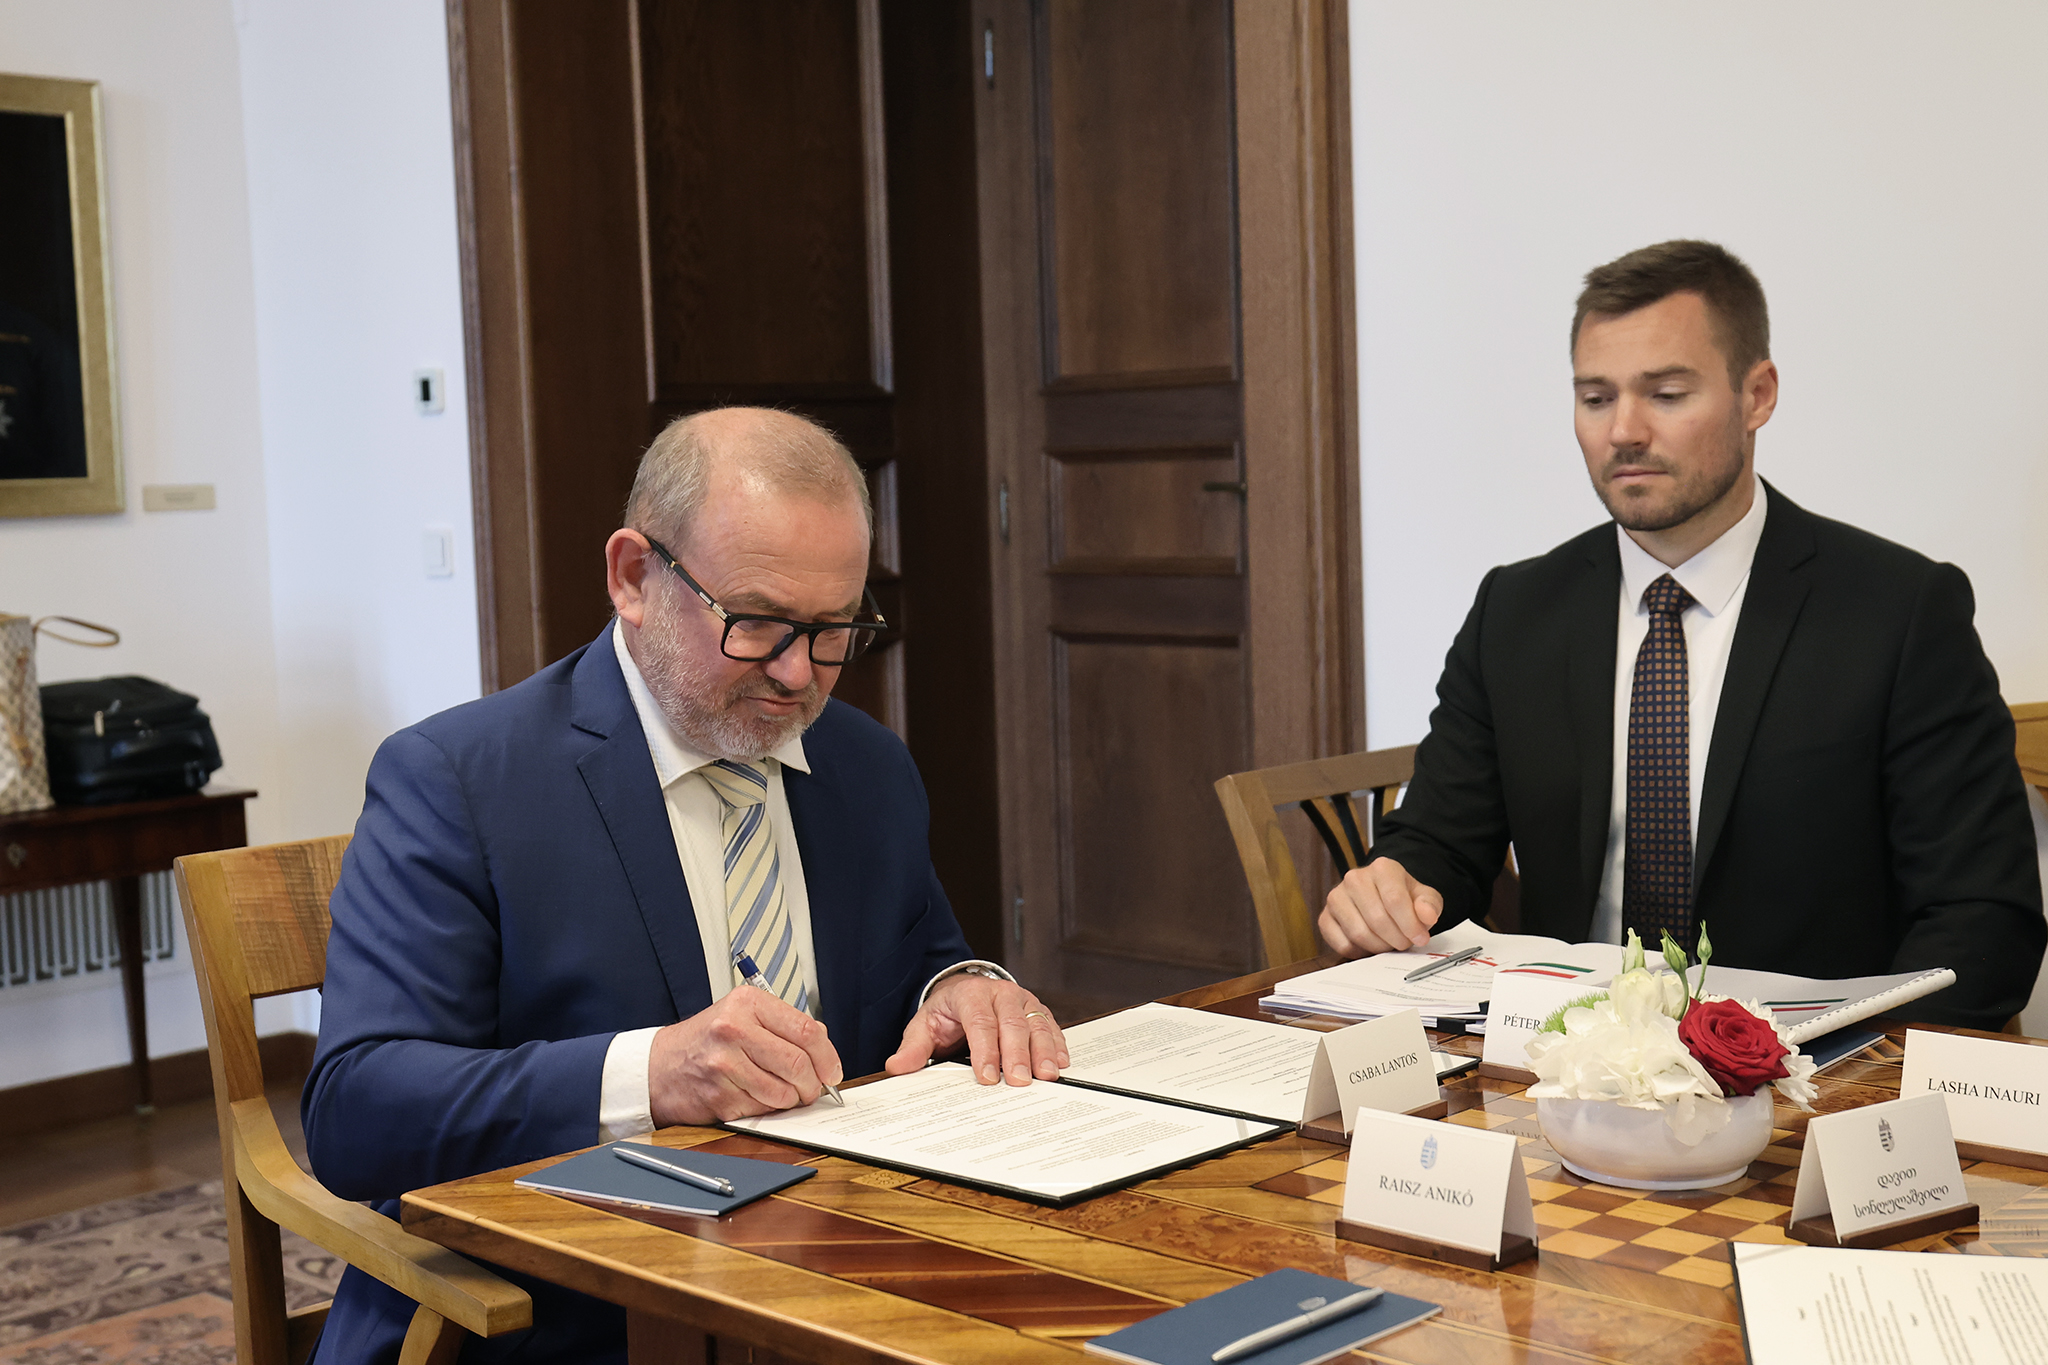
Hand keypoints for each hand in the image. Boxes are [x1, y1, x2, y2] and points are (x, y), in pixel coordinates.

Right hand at [647, 988, 843, 1126]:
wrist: (659, 1067)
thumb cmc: (707, 1041)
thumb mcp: (743, 1016)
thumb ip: (784, 1026)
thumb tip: (824, 1048)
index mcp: (747, 1004)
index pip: (807, 1031)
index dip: (828, 1057)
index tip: (832, 1071)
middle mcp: (734, 1030)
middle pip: (798, 1064)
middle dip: (813, 1085)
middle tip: (811, 1089)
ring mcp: (724, 1065)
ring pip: (783, 1092)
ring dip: (792, 1100)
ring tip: (783, 1094)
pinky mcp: (718, 1096)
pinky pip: (762, 1110)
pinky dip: (768, 1110)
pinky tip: (756, 1098)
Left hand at [884, 974, 1067, 1085]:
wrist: (964, 991)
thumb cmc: (947, 1012)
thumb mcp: (924, 1026)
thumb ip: (913, 1048)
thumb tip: (897, 1067)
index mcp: (971, 995)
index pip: (980, 1023)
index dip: (985, 1050)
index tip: (987, 1076)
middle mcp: (1001, 994)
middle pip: (1013, 1024)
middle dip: (1017, 1054)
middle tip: (1019, 1082)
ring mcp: (1023, 1001)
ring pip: (1037, 1024)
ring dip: (1043, 1051)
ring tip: (1046, 1075)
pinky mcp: (1037, 1010)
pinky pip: (1051, 1026)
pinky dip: (1057, 1045)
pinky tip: (1060, 1064)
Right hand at [1319, 857, 1442, 956]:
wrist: (1381, 896)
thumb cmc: (1402, 897)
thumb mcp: (1424, 896)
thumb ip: (1429, 904)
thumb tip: (1427, 915)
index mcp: (1382, 868)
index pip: (1395, 900)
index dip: (1410, 925)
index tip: (1420, 938)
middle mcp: (1354, 878)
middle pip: (1377, 919)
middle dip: (1396, 939)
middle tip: (1404, 943)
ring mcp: (1336, 897)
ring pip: (1359, 933)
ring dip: (1379, 947)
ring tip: (1389, 943)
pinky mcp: (1325, 917)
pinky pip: (1342, 944)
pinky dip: (1360, 952)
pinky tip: (1370, 945)